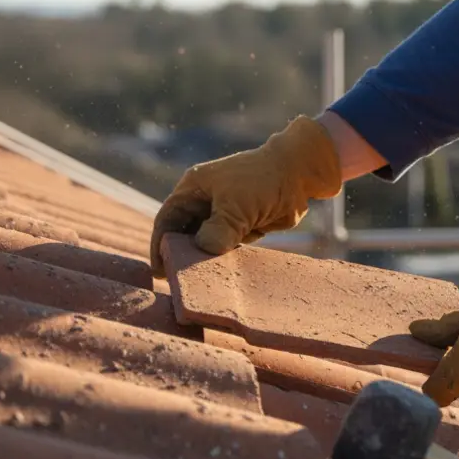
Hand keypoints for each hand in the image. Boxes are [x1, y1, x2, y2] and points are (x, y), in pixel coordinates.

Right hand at [149, 115, 342, 276]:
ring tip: (198, 284)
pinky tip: (221, 277)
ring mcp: (223, 215)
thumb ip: (218, 230)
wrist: (299, 174)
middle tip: (177, 283)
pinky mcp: (240, 227)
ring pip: (204, 244)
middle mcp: (204, 202)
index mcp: (193, 189)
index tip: (159, 271)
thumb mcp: (235, 205)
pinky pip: (225, 248)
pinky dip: (223, 261)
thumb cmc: (262, 181)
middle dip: (180, 256)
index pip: (167, 220)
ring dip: (202, 261)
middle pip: (183, 235)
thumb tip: (203, 251)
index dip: (159, 245)